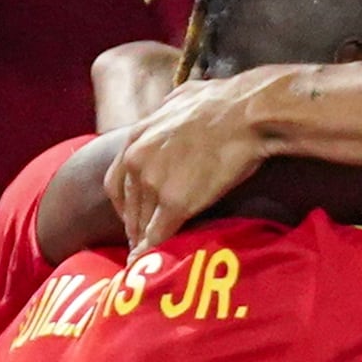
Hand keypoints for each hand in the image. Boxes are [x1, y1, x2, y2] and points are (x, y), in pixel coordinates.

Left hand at [104, 70, 290, 243]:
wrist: (245, 114)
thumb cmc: (223, 101)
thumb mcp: (182, 98)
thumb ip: (168, 111)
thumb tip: (172, 109)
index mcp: (136, 138)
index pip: (116, 181)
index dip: (124, 204)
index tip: (133, 215)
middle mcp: (136, 161)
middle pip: (127, 206)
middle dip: (133, 226)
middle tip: (142, 242)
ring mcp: (154, 183)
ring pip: (141, 222)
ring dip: (144, 242)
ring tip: (150, 259)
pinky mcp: (176, 203)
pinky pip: (158, 234)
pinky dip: (153, 252)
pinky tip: (154, 263)